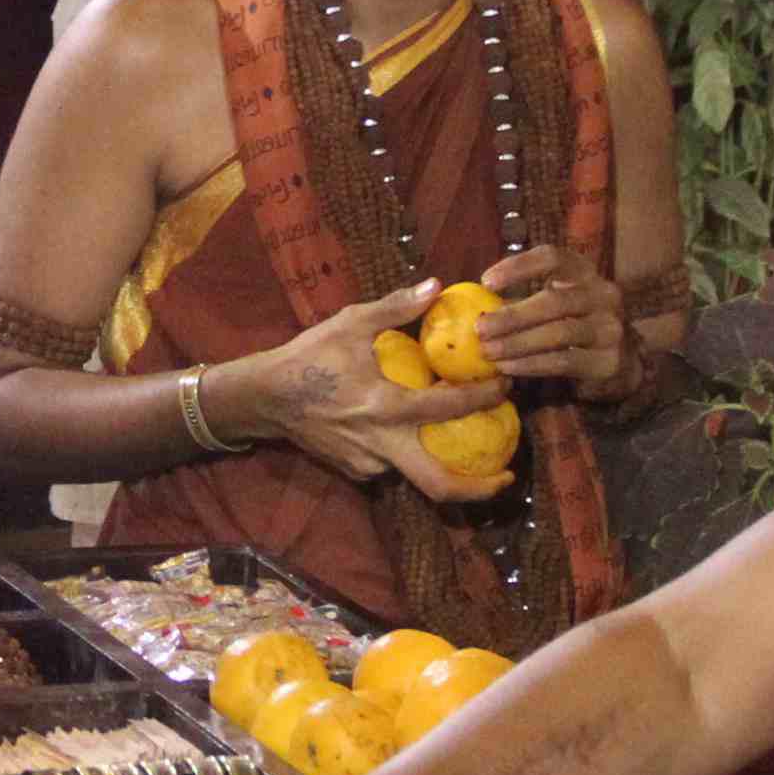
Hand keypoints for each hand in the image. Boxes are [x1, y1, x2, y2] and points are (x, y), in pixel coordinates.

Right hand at [241, 278, 507, 500]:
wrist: (265, 397)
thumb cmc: (310, 356)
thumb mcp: (352, 323)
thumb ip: (397, 307)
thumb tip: (438, 285)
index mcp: (386, 407)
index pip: (450, 406)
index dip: (487, 396)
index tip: (508, 384)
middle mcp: (381, 446)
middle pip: (439, 485)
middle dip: (478, 488)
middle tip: (507, 476)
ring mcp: (368, 465)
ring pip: (415, 473)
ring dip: (439, 460)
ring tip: (460, 441)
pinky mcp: (356, 472)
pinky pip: (392, 466)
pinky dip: (407, 452)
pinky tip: (410, 433)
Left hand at [473, 243, 629, 393]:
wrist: (618, 358)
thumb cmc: (571, 322)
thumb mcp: (554, 301)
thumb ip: (521, 299)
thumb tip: (473, 307)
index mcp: (584, 272)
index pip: (552, 257)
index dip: (518, 266)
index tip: (486, 282)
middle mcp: (603, 295)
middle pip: (554, 301)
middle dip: (512, 316)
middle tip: (479, 329)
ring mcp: (609, 328)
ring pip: (559, 333)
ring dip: (517, 343)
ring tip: (488, 352)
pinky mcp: (607, 361)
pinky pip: (564, 361)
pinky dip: (531, 364)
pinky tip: (508, 368)